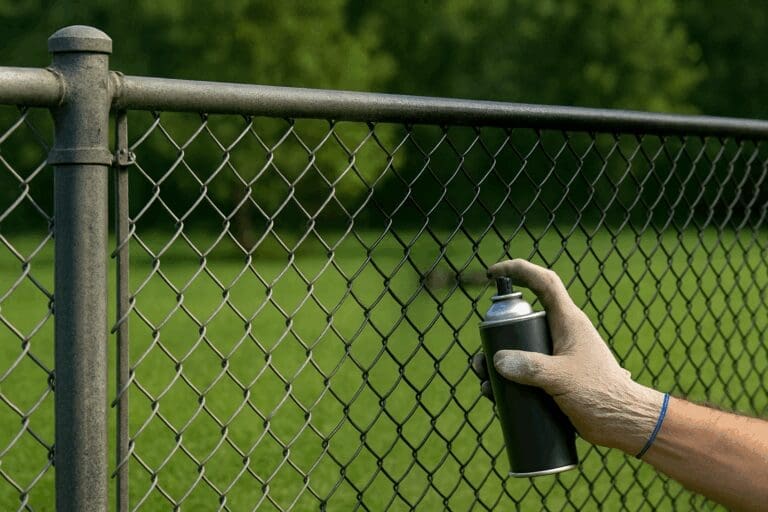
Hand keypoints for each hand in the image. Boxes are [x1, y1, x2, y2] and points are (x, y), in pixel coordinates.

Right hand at [479, 259, 664, 453]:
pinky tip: (496, 396)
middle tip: (480, 359)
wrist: (626, 425)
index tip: (493, 274)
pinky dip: (508, 381)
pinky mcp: (556, 378)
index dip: (518, 271)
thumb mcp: (563, 379)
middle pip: (522, 322)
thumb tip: (498, 359)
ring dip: (498, 363)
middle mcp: (561, 335)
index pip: (543, 283)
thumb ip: (531, 368)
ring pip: (520, 349)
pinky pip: (525, 372)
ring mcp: (558, 357)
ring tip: (484, 382)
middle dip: (495, 336)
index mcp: (568, 322)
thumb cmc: (603, 395)